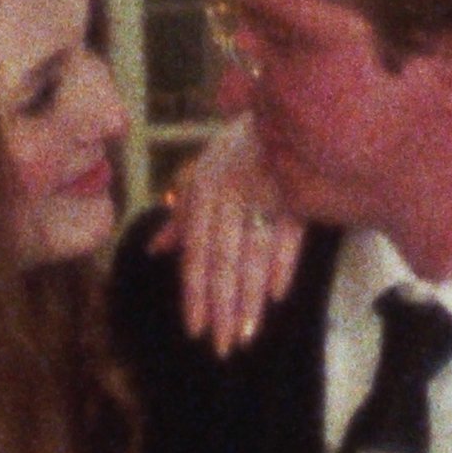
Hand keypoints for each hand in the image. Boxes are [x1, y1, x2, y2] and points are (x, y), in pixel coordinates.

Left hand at [150, 115, 305, 356]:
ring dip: (249, 296)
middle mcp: (227, 195)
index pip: (196, 254)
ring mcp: (261, 191)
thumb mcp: (204, 176)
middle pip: (222, 260)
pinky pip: (287, 231)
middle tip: (223, 347)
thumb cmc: (240, 147)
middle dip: (222, 307)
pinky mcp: (295, 188)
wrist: (281, 105)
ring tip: (248, 334)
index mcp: (204, 195)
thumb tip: (156, 250)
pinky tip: (276, 295)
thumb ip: (183, 217)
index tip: (196, 330)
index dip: (195, 294)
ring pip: (251, 253)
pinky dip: (282, 261)